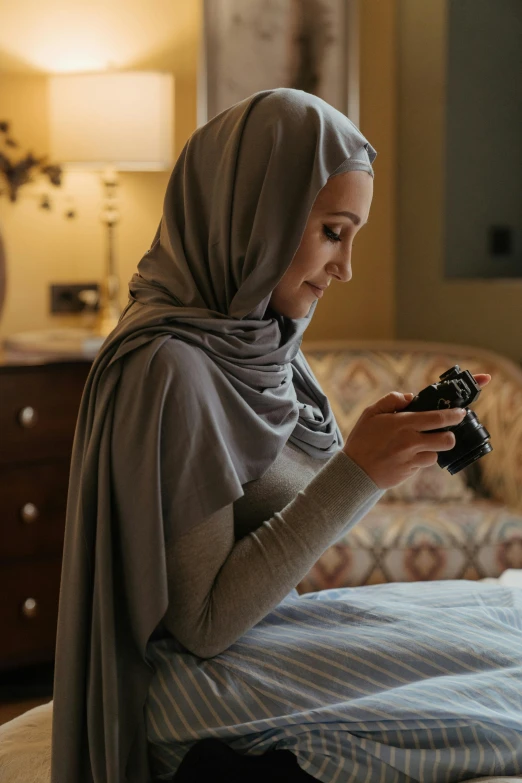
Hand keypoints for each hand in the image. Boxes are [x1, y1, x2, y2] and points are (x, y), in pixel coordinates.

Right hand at [342, 372, 491, 490]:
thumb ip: (391, 400)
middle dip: (451, 435)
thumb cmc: (362, 439)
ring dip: (432, 449)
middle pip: (447, 440)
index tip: (461, 412)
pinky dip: (420, 459)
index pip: (438, 418)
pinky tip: (406, 456)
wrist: (353, 471)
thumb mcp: (371, 412)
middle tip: (445, 432)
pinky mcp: (410, 472)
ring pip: (436, 454)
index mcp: (403, 423)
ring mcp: (411, 459)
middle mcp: (410, 442)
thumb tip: (411, 397)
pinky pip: (423, 464)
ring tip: (418, 445)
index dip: (455, 415)